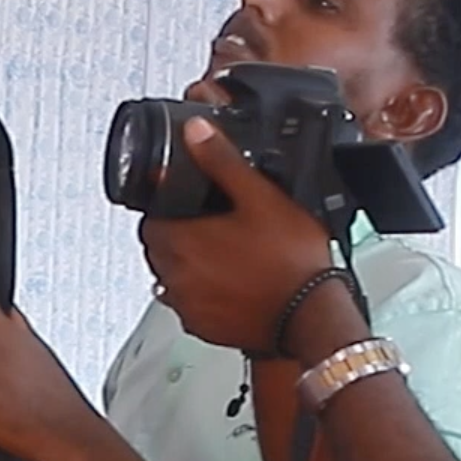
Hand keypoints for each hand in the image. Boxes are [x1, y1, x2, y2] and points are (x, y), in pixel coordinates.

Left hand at [137, 117, 342, 357]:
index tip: (187, 204)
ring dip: (186, 264)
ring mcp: (188, 307)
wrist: (311, 316)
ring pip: (170, 278)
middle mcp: (175, 279)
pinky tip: (230, 282)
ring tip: (222, 252)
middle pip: (158, 249)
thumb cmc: (291, 263)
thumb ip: (222, 161)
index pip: (149, 220)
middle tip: (207, 224)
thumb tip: (197, 132)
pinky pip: (189, 305)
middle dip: (176, 234)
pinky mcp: (202, 328)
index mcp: (181, 243)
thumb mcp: (260, 197)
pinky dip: (201, 293)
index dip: (166, 208)